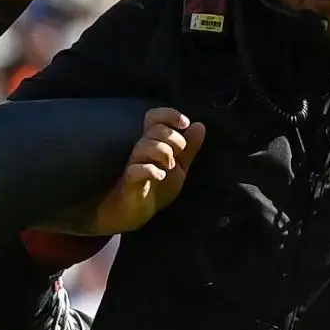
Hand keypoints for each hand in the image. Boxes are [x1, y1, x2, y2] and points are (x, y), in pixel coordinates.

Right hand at [87, 107, 206, 233]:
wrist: (136, 214)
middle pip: (155, 130)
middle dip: (173, 139)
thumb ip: (189, 148)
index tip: (184, 123)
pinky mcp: (129, 182)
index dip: (170, 115)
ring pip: (146, 146)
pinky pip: (138, 169)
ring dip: (163, 153)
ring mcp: (133, 164)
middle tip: (178, 154)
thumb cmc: (156, 189)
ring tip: (169, 167)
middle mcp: (140, 149)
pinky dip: (152, 170)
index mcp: (152, 142)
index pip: (155, 117)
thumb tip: (199, 125)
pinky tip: (160, 175)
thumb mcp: (179, 168)